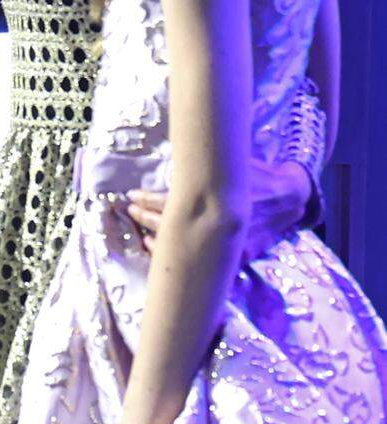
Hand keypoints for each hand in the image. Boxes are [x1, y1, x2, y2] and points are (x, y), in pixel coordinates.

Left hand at [128, 159, 309, 260]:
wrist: (290, 196)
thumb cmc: (256, 175)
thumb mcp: (229, 164)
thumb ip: (202, 166)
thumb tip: (174, 161)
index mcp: (213, 197)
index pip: (167, 200)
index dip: (146, 199)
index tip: (132, 195)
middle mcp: (217, 222)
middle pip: (168, 223)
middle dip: (145, 217)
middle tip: (132, 211)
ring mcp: (227, 243)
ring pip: (182, 246)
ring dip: (158, 239)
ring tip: (142, 233)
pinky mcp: (237, 256)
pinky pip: (203, 262)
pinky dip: (182, 258)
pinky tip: (166, 253)